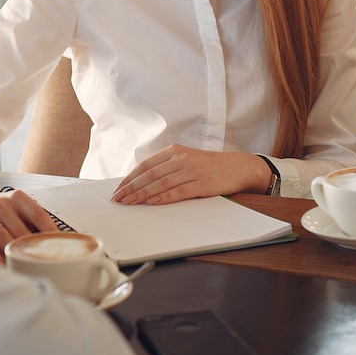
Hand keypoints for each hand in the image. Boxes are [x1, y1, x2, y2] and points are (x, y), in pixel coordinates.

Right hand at [0, 170, 58, 261]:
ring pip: (3, 239)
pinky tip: (2, 266)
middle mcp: (0, 204)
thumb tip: (59, 240)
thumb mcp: (18, 206)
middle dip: (32, 248)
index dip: (49, 231)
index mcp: (17, 197)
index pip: (37, 215)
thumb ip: (34, 220)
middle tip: (45, 263)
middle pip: (21, 230)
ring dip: (15, 255)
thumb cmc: (2, 209)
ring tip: (27, 269)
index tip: (60, 245)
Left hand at [111, 145, 270, 204]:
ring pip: (161, 183)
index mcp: (175, 151)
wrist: (236, 167)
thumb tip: (142, 182)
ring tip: (130, 203)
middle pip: (150, 175)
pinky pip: (179, 192)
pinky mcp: (202, 184)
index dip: (130, 178)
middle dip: (132, 188)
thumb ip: (167, 167)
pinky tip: (153, 203)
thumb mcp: (186, 159)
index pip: (146, 165)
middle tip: (119, 199)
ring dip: (143, 194)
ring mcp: (192, 171)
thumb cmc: (209, 166)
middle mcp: (181, 159)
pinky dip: (164, 197)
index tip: (119, 189)